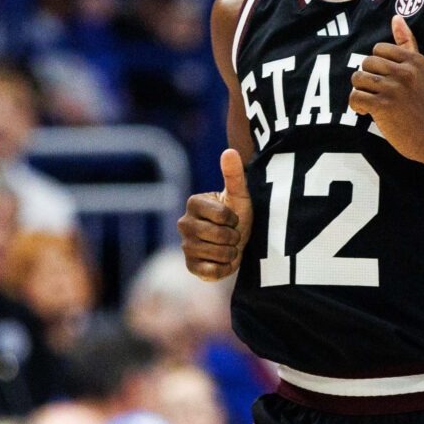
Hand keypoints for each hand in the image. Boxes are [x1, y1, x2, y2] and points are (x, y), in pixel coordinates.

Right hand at [179, 147, 250, 280]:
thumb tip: (230, 151)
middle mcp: (184, 223)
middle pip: (218, 236)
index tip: (233, 218)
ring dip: (231, 253)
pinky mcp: (190, 266)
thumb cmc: (237, 214)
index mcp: (193, 203)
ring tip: (229, 247)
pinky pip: (210, 272)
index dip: (234, 219)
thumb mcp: (239, 194)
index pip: (222, 216)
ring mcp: (185, 246)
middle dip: (234, 237)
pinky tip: (224, 261)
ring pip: (216, 254)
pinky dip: (223, 268)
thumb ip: (234, 174)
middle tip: (233, 235)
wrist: (237, 241)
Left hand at [348, 16, 423, 165]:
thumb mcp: (421, 71)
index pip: (378, 49)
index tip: (385, 80)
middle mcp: (405, 72)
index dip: (377, 66)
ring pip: (358, 79)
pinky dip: (357, 106)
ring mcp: (394, 89)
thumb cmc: (423, 103)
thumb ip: (407, 43)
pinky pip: (355, 97)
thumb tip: (396, 16)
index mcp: (414, 60)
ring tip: (372, 102)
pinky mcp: (383, 106)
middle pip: (366, 62)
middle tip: (377, 93)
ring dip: (361, 92)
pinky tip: (366, 112)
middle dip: (367, 78)